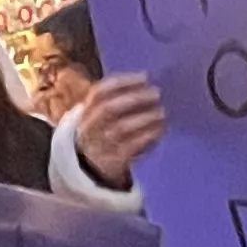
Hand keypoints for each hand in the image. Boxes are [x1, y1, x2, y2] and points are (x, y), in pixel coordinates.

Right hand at [73, 72, 165, 186]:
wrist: (92, 169)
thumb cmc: (104, 133)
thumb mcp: (101, 116)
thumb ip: (117, 99)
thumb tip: (149, 82)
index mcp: (86, 112)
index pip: (99, 92)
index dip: (122, 82)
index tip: (145, 77)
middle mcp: (89, 128)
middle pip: (108, 109)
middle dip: (134, 98)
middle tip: (157, 93)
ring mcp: (100, 146)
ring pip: (120, 128)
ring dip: (144, 117)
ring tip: (161, 112)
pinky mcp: (114, 161)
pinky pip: (132, 146)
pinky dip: (148, 135)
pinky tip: (160, 128)